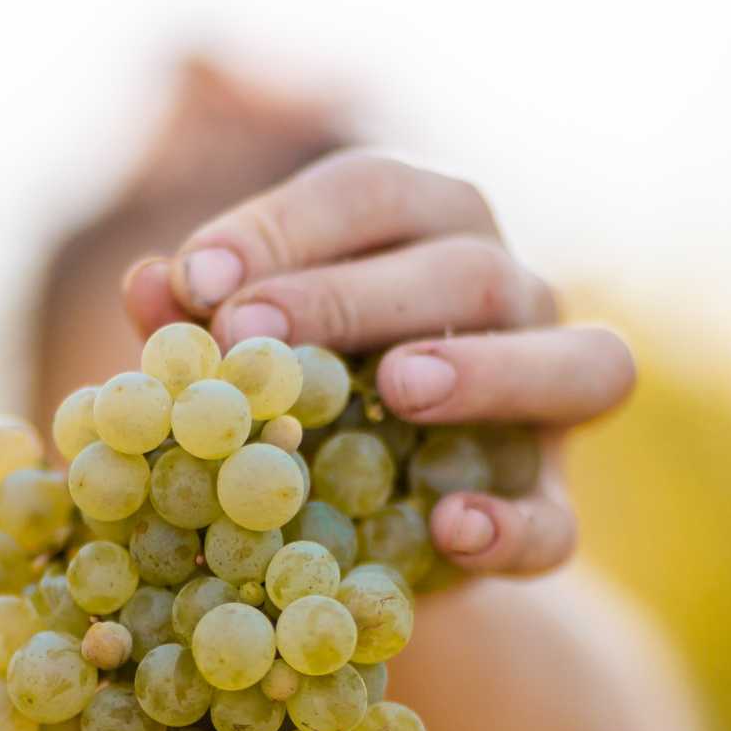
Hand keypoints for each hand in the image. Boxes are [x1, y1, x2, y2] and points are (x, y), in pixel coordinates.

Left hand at [122, 151, 634, 576]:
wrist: (361, 537)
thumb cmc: (294, 411)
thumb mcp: (244, 367)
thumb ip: (204, 327)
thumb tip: (148, 285)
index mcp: (429, 235)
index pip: (372, 193)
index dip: (284, 226)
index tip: (197, 277)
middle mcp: (512, 301)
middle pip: (468, 266)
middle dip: (355, 294)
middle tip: (256, 335)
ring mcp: (551, 407)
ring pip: (582, 363)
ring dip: (489, 370)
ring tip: (400, 389)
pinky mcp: (554, 511)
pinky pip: (557, 520)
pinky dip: (512, 524)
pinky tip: (451, 527)